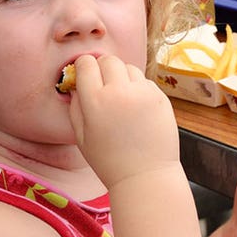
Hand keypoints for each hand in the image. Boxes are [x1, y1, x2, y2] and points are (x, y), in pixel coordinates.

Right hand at [65, 54, 180, 188]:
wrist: (145, 176)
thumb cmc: (109, 160)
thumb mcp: (81, 136)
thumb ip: (76, 106)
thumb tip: (77, 83)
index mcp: (95, 101)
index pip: (86, 63)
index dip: (83, 67)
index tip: (85, 74)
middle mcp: (119, 92)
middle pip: (108, 60)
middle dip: (102, 68)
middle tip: (103, 84)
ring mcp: (143, 93)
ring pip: (129, 67)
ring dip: (122, 77)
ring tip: (121, 98)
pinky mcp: (160, 97)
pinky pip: (145, 82)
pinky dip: (139, 89)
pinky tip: (137, 109)